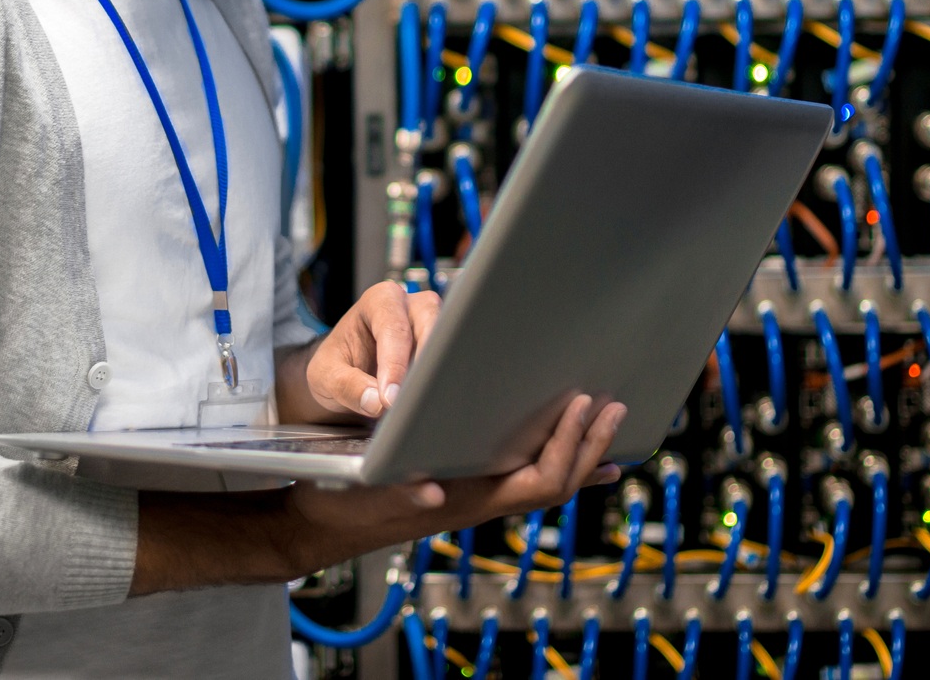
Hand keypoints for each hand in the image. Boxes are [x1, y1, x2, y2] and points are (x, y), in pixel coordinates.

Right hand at [130, 394, 627, 594]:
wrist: (315, 523)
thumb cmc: (334, 498)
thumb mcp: (357, 488)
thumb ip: (394, 492)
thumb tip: (429, 493)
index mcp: (461, 500)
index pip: (536, 482)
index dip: (567, 448)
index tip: (582, 407)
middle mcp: (476, 503)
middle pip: (554, 484)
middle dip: (588, 446)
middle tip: (614, 406)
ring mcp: (473, 500)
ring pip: (543, 483)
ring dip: (579, 453)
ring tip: (606, 421)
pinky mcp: (464, 491)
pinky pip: (523, 479)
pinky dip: (554, 460)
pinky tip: (565, 443)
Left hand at [288, 281, 440, 421]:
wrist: (347, 373)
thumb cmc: (337, 364)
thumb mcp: (325, 375)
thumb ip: (346, 385)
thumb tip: (376, 402)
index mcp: (379, 301)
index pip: (393, 328)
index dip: (394, 364)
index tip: (390, 399)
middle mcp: (410, 307)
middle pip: (432, 325)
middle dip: (423, 365)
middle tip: (411, 400)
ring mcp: (430, 327)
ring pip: (448, 345)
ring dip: (435, 375)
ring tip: (420, 405)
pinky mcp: (442, 350)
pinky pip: (451, 363)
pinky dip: (442, 384)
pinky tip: (431, 403)